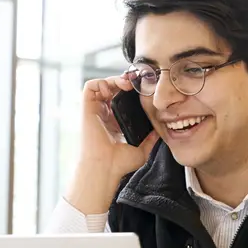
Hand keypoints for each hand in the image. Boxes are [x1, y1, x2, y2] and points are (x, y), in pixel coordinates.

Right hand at [64, 76, 160, 214]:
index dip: (131, 91)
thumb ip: (150, 140)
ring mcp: (95, 111)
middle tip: (137, 83)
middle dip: (124, 82)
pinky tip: (116, 87)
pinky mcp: (87, 108)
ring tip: (128, 84)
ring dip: (114, 79)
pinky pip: (90, 86)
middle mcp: (104, 115)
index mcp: (114, 123)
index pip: (121, 99)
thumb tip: (159, 132)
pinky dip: (102, 81)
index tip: (143, 89)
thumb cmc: (119, 164)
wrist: (106, 167)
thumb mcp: (141, 150)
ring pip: (101, 85)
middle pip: (112, 88)